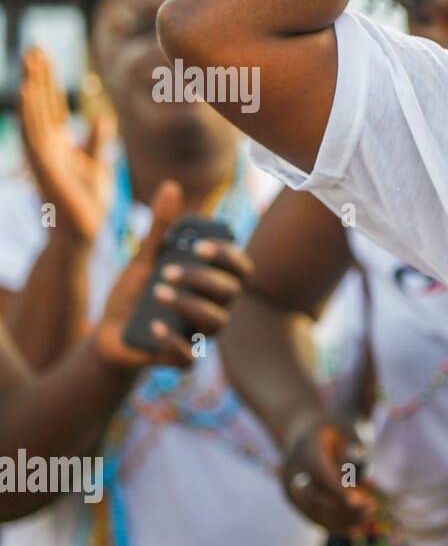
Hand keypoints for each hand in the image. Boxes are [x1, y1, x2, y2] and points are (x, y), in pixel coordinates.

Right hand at [19, 47, 113, 245]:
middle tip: (34, 45)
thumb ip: (96, 140)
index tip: (46, 54)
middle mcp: (46, 145)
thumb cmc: (89, 201)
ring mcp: (42, 155)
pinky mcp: (44, 166)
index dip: (49, 80)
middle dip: (38, 75)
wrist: (84, 231)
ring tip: (31, 60)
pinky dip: (31, 112)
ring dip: (33, 86)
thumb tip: (99, 116)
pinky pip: (34, 134)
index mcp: (58, 142)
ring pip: (35, 113)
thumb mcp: (98, 163)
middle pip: (41, 103)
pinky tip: (29, 91)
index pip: (52, 104)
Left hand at [94, 180, 252, 369]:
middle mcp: (216, 307)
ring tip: (157, 294)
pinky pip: (189, 355)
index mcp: (213, 281)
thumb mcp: (144, 258)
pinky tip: (154, 326)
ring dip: (188, 306)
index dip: (227, 257)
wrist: (109, 333)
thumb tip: (170, 186)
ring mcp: (201, 334)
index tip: (201, 247)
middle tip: (165, 271)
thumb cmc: (135, 293)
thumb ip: (161, 228)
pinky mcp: (182, 359)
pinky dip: (172, 341)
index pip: (240, 268)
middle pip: (229, 292)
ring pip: (215, 322)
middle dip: (200, 280)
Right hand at [281, 413, 375, 534]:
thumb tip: (367, 483)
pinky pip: (312, 517)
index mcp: (306, 450)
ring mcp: (289, 488)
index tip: (361, 501)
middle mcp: (293, 471)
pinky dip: (333, 525)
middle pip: (316, 496)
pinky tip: (355, 530)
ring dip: (341, 520)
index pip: (321, 474)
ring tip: (366, 522)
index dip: (340, 490)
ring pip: (313, 512)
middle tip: (371, 509)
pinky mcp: (292, 500)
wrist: (300, 432)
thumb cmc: (331, 429)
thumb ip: (356, 453)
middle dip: (344, 507)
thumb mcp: (346, 429)